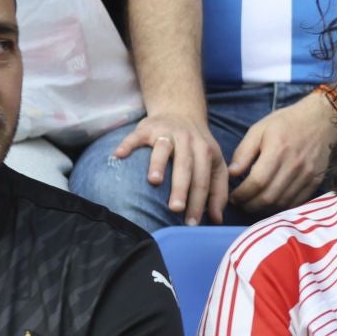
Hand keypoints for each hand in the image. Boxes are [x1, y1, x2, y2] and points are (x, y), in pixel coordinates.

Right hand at [112, 111, 228, 225]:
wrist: (181, 111)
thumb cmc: (198, 146)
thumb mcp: (215, 164)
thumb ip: (218, 191)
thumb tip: (218, 220)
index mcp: (206, 152)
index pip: (203, 180)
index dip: (199, 202)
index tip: (192, 224)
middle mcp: (188, 141)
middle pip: (185, 166)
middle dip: (181, 188)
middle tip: (176, 209)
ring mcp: (167, 133)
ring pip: (163, 149)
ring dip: (158, 164)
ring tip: (154, 181)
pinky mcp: (147, 128)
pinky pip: (136, 136)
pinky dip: (127, 145)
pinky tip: (118, 155)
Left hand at [228, 90, 336, 215]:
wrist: (323, 119)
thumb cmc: (287, 122)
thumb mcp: (260, 129)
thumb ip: (243, 152)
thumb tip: (231, 174)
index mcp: (278, 149)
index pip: (257, 182)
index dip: (242, 194)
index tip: (233, 196)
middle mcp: (294, 164)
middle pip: (268, 197)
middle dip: (249, 205)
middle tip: (241, 203)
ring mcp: (307, 174)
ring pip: (282, 203)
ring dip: (264, 209)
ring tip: (254, 203)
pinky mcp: (316, 180)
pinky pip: (296, 202)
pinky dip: (281, 207)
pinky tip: (272, 201)